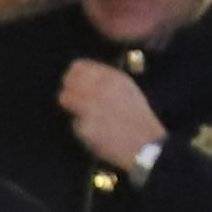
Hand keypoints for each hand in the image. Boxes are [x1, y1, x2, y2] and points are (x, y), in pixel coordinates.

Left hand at [56, 57, 166, 174]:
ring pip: (65, 98)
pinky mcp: (85, 127)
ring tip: (83, 114)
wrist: (145, 144)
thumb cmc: (138, 117)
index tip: (73, 82)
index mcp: (112, 78)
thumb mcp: (127, 89)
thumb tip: (81, 75)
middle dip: (69, 89)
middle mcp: (100, 90)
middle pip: (68, 81)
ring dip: (71, 105)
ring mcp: (91, 108)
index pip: (78, 67)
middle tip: (74, 98)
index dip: (73, 75)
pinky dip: (83, 127)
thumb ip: (105, 79)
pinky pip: (75, 123)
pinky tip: (97, 131)